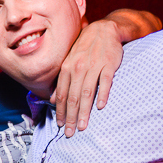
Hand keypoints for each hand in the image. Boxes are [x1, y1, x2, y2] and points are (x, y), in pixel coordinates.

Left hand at [52, 19, 122, 135]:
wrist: (104, 30)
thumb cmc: (85, 48)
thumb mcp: (69, 62)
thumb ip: (62, 81)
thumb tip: (53, 100)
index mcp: (67, 68)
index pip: (63, 94)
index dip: (61, 111)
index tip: (60, 125)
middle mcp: (78, 68)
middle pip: (73, 97)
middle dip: (71, 117)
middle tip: (70, 133)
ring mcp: (94, 66)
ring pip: (87, 93)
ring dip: (84, 112)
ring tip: (82, 126)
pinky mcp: (109, 65)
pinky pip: (105, 82)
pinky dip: (102, 94)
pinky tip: (100, 107)